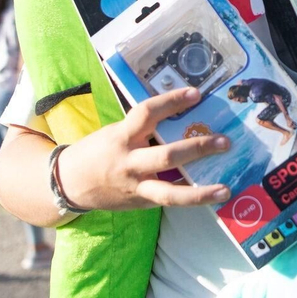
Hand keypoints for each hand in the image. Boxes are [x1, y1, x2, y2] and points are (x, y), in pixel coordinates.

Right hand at [57, 87, 230, 211]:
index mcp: (122, 136)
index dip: (171, 101)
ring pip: (171, 193)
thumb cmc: (99, 151)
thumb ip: (143, 128)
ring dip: (201, 192)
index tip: (196, 94)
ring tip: (225, 189)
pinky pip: (169, 201)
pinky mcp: (140, 203)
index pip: (147, 112)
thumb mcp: (116, 132)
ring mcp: (136, 186)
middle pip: (167, 155)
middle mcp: (130, 162)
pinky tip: (212, 197)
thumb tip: (180, 115)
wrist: (71, 183)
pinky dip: (191, 198)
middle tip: (225, 142)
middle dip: (198, 148)